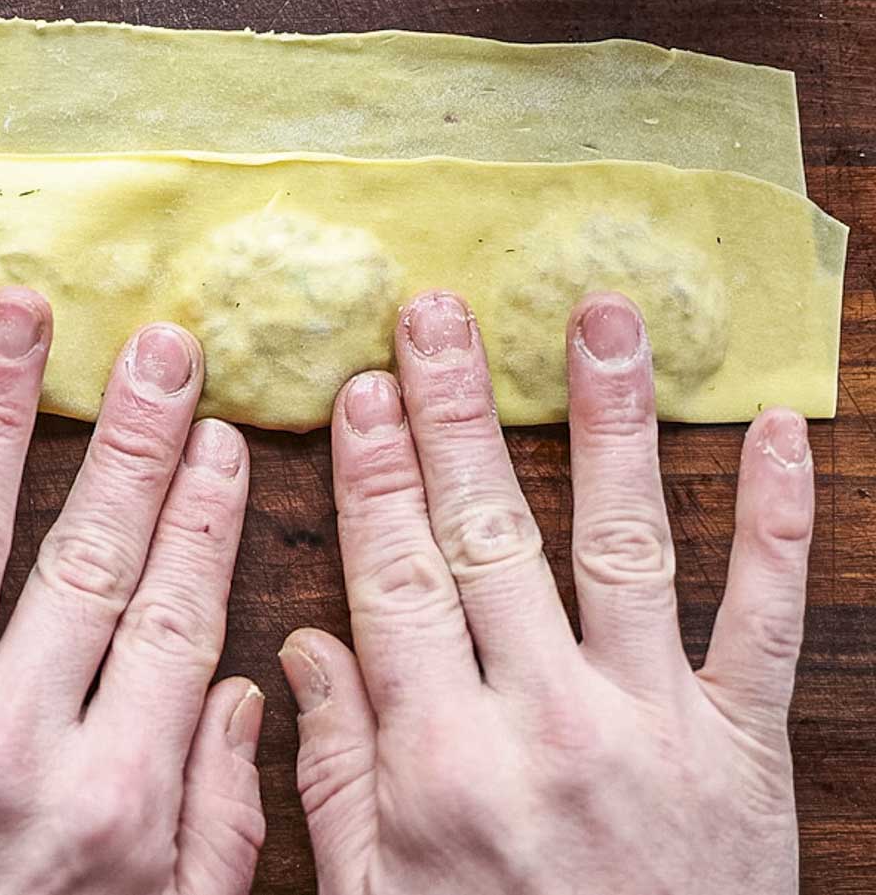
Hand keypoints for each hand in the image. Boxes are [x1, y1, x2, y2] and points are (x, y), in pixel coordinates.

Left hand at [0, 289, 263, 894]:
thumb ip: (220, 821)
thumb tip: (246, 688)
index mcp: (119, 795)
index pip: (175, 616)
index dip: (201, 517)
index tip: (218, 433)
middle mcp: (21, 750)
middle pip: (88, 563)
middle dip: (131, 443)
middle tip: (157, 346)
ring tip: (13, 321)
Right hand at [282, 289, 811, 894]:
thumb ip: (334, 771)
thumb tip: (307, 644)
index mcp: (442, 763)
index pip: (397, 580)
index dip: (379, 476)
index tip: (367, 387)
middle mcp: (546, 728)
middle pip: (493, 538)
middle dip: (459, 417)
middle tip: (442, 315)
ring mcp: (653, 729)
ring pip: (626, 544)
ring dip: (611, 423)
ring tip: (601, 321)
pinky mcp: (745, 750)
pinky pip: (764, 621)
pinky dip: (781, 524)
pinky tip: (777, 433)